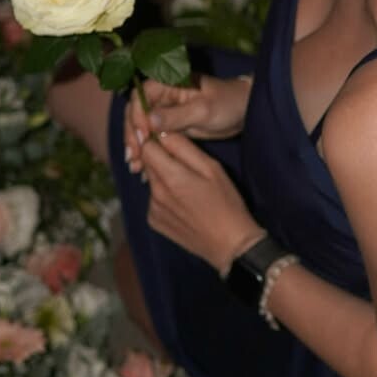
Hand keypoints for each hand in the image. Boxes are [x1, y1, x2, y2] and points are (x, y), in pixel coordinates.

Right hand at [123, 73, 251, 170]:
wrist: (243, 110)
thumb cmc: (227, 103)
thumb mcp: (203, 110)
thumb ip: (176, 115)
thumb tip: (149, 121)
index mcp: (167, 83)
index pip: (140, 96)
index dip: (137, 115)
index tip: (142, 135)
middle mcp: (162, 95)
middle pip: (135, 113)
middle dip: (132, 135)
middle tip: (134, 156)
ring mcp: (164, 111)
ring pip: (141, 127)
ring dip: (136, 145)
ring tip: (135, 167)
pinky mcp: (169, 125)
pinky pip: (151, 137)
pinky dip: (146, 151)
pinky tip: (142, 167)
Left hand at [140, 131, 260, 273]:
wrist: (229, 244)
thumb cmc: (226, 203)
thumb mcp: (212, 168)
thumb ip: (184, 148)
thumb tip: (163, 132)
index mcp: (170, 177)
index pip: (147, 147)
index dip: (158, 141)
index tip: (171, 142)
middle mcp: (155, 194)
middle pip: (147, 163)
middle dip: (162, 159)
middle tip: (186, 166)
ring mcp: (153, 210)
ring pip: (152, 181)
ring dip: (164, 178)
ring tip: (189, 188)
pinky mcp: (155, 222)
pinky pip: (154, 200)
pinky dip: (165, 197)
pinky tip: (184, 204)